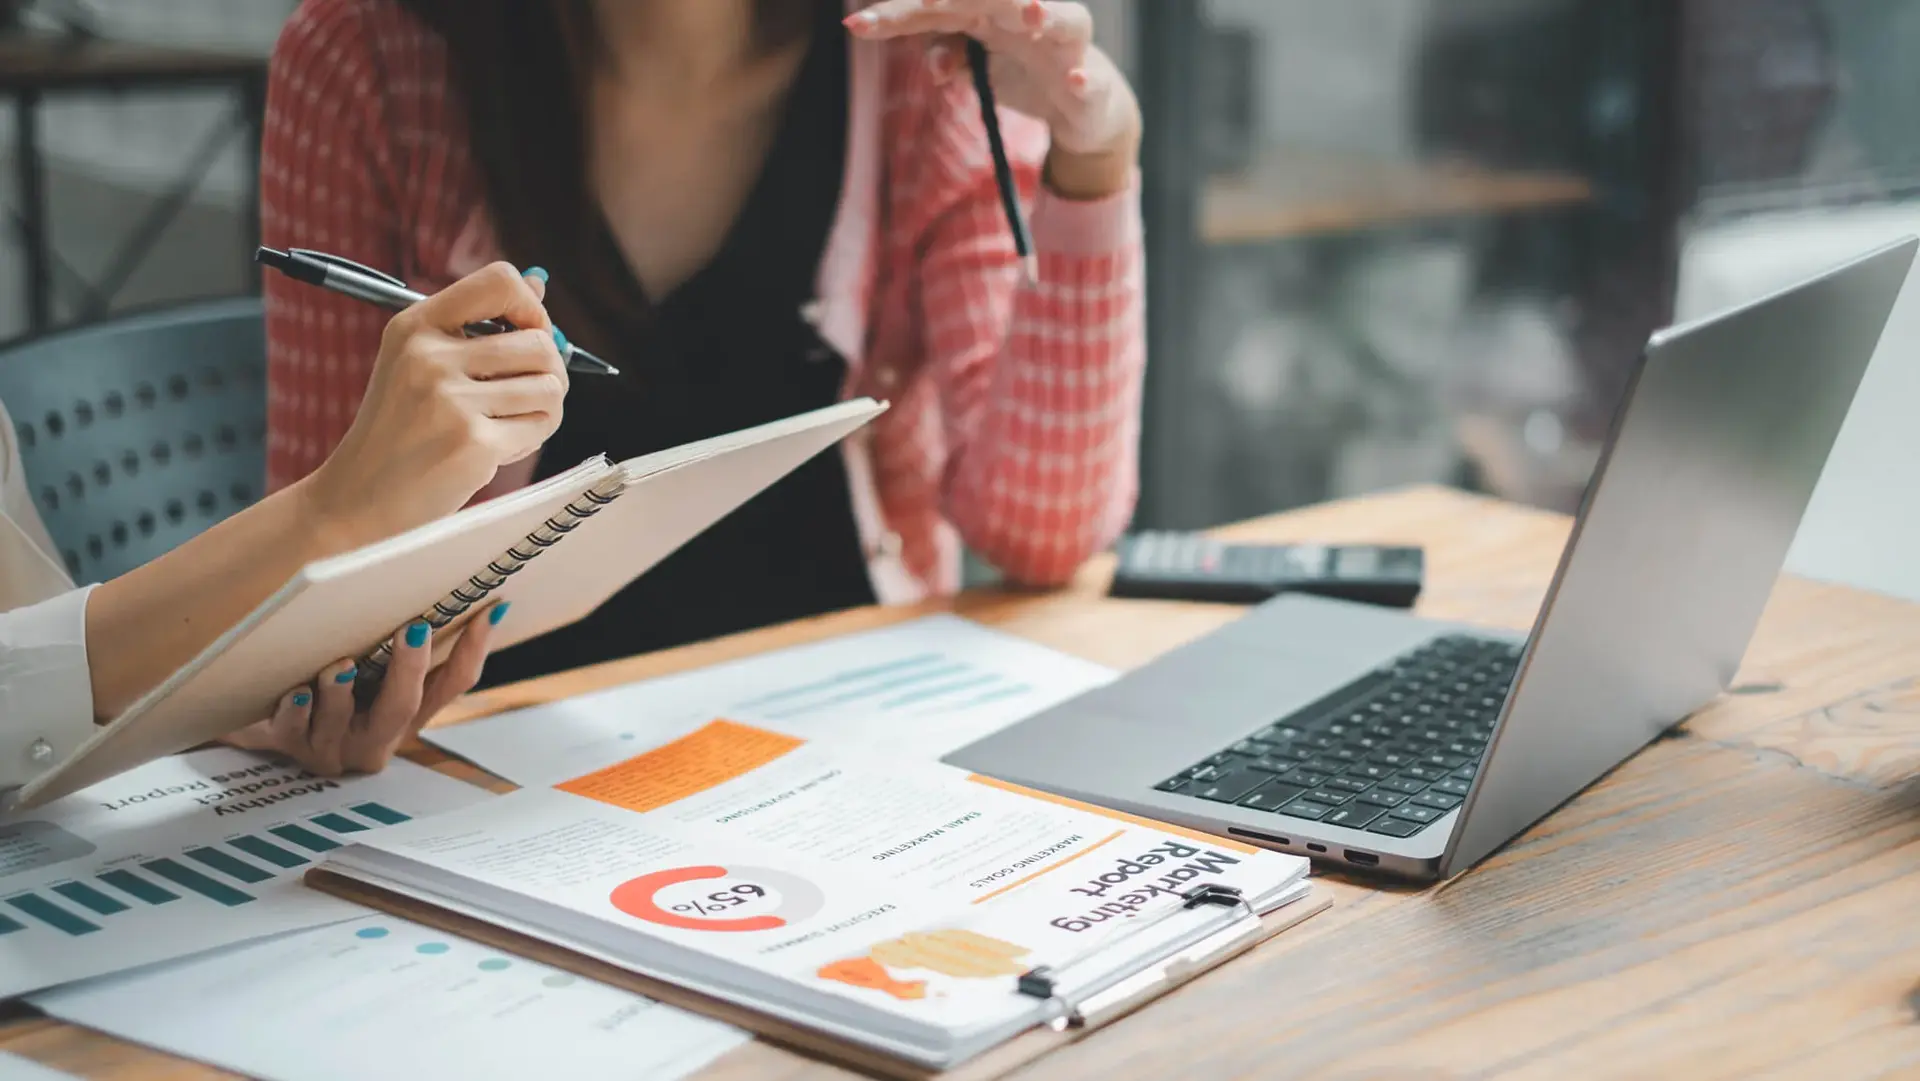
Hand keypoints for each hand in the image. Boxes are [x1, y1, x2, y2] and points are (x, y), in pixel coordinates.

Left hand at [224, 602, 504, 776]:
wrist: (267, 725)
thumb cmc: (330, 685)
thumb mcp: (374, 669)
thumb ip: (408, 637)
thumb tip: (454, 558)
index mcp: (406, 713)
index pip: (452, 683)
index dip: (475, 648)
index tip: (492, 608)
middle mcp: (376, 734)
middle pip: (403, 705)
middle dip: (409, 668)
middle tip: (415, 629)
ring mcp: (332, 744)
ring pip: (342, 721)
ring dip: (340, 693)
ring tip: (338, 667)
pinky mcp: (288, 746)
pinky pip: (292, 730)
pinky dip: (296, 710)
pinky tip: (296, 692)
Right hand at [302, 263, 565, 551]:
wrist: (359, 498)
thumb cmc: (400, 430)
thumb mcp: (420, 362)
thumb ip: (479, 323)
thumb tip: (539, 284)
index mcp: (416, 325)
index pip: (500, 280)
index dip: (532, 308)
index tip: (529, 335)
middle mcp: (430, 356)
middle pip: (540, 341)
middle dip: (549, 371)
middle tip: (526, 395)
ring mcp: (451, 400)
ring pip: (550, 385)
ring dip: (544, 409)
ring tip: (508, 423)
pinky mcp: (473, 441)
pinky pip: (541, 424)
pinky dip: (531, 437)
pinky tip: (496, 447)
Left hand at [845, 0, 1140, 198]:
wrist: (1081, 106)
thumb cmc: (1021, 70)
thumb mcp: (975, 67)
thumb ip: (950, 57)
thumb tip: (937, 65)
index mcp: (988, 11)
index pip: (938, 6)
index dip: (897, 15)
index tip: (857, 26)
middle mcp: (1028, 16)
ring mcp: (1064, 45)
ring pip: (1061, 19)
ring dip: (1044, 12)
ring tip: (1029, 11)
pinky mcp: (1089, 79)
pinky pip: (1089, 77)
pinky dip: (1083, 78)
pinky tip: (1074, 80)